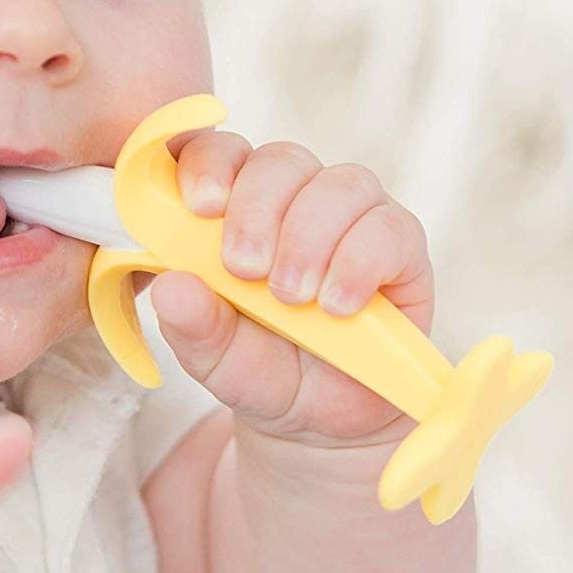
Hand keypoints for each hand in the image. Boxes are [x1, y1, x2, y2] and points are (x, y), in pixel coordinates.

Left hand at [147, 133, 433, 450]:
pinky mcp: (401, 247)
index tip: (200, 206)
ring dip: (309, 237)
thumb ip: (191, 324)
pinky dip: (359, 263)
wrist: (322, 419)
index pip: (220, 153)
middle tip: (243, 269)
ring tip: (291, 297)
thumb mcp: (214, 357)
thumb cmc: (258, 369)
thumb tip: (170, 287)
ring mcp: (351, 217)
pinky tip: (336, 306)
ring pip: (340, 184)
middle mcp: (295, 199)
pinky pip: (389, 228)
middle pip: (281, 160)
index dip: (208, 165)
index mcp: (234, 206)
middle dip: (257, 209)